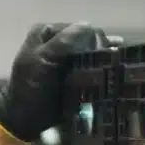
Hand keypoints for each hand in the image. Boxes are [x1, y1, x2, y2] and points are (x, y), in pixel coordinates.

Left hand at [0, 21, 107, 143]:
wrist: (24, 119)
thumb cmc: (30, 87)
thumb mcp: (42, 60)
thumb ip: (63, 41)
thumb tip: (88, 25)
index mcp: (46, 32)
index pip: (77, 28)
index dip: (92, 37)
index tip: (105, 50)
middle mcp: (56, 41)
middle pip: (85, 39)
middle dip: (100, 47)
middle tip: (115, 57)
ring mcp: (64, 58)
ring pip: (90, 52)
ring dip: (104, 57)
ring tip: (119, 62)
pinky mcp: (72, 74)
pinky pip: (89, 67)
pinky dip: (101, 68)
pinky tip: (116, 69)